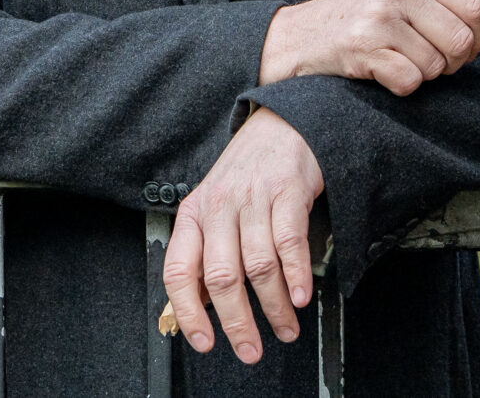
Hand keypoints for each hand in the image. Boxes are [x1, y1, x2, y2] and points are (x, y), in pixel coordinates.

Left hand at [163, 109, 324, 363]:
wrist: (279, 127)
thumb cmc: (245, 177)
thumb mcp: (214, 211)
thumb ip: (206, 254)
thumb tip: (199, 307)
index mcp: (193, 215)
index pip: (179, 270)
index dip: (188, 310)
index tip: (203, 342)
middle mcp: (218, 207)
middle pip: (221, 276)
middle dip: (236, 322)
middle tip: (250, 351)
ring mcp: (252, 199)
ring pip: (257, 266)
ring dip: (273, 308)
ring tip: (285, 330)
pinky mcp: (286, 192)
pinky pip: (289, 241)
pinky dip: (295, 275)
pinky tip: (300, 298)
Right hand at [260, 0, 479, 95]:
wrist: (297, 38)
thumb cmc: (362, 20)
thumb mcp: (412, 0)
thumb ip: (464, 3)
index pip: (477, 7)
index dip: (475, 36)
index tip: (451, 43)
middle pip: (463, 41)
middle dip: (451, 62)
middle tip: (424, 58)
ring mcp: (376, 15)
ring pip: (438, 66)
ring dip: (422, 75)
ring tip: (396, 60)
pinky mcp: (361, 46)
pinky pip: (411, 82)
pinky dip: (400, 87)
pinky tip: (380, 72)